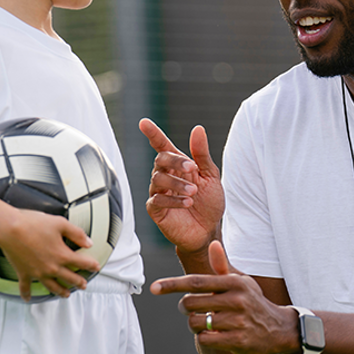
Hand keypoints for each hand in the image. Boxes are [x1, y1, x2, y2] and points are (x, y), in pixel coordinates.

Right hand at [0, 208, 98, 301]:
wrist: (10, 229)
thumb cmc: (33, 224)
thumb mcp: (61, 223)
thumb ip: (77, 234)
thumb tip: (88, 243)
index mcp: (62, 255)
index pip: (82, 262)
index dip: (91, 265)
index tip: (96, 267)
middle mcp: (52, 267)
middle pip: (69, 277)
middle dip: (79, 282)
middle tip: (83, 285)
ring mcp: (37, 272)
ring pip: (52, 286)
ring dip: (61, 291)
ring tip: (66, 295)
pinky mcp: (23, 273)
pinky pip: (26, 287)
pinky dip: (27, 294)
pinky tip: (28, 299)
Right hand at [139, 119, 224, 255]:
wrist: (209, 230)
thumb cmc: (209, 202)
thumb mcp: (210, 176)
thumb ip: (202, 154)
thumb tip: (198, 128)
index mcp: (177, 165)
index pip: (162, 146)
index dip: (153, 134)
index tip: (144, 123)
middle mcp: (165, 176)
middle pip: (160, 160)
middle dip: (174, 161)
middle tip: (191, 168)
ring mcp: (158, 193)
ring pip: (158, 179)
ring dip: (177, 183)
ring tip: (193, 193)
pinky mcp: (156, 210)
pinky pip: (157, 200)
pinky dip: (173, 199)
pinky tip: (187, 203)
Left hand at [151, 241, 297, 353]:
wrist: (279, 328)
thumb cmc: (252, 302)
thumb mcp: (241, 283)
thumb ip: (222, 266)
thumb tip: (213, 244)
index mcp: (234, 282)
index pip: (196, 282)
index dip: (172, 284)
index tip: (153, 287)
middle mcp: (236, 300)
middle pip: (190, 303)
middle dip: (185, 308)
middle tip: (192, 310)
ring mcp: (238, 321)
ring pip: (196, 323)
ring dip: (195, 324)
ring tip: (205, 323)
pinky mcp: (238, 340)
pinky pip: (206, 339)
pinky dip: (204, 337)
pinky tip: (214, 335)